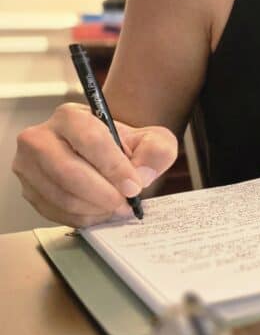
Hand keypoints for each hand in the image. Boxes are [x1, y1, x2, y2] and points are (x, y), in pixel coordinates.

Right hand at [12, 103, 178, 227]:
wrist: (103, 155)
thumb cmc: (123, 145)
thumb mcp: (151, 139)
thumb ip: (156, 151)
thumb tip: (142, 175)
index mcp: (70, 116)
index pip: (89, 141)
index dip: (114, 168)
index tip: (134, 187)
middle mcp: (40, 138)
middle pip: (69, 172)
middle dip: (104, 194)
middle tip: (125, 203)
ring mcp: (28, 166)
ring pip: (61, 196)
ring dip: (95, 208)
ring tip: (115, 207)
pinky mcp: (28, 190)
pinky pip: (54, 212)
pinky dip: (82, 218)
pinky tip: (99, 211)